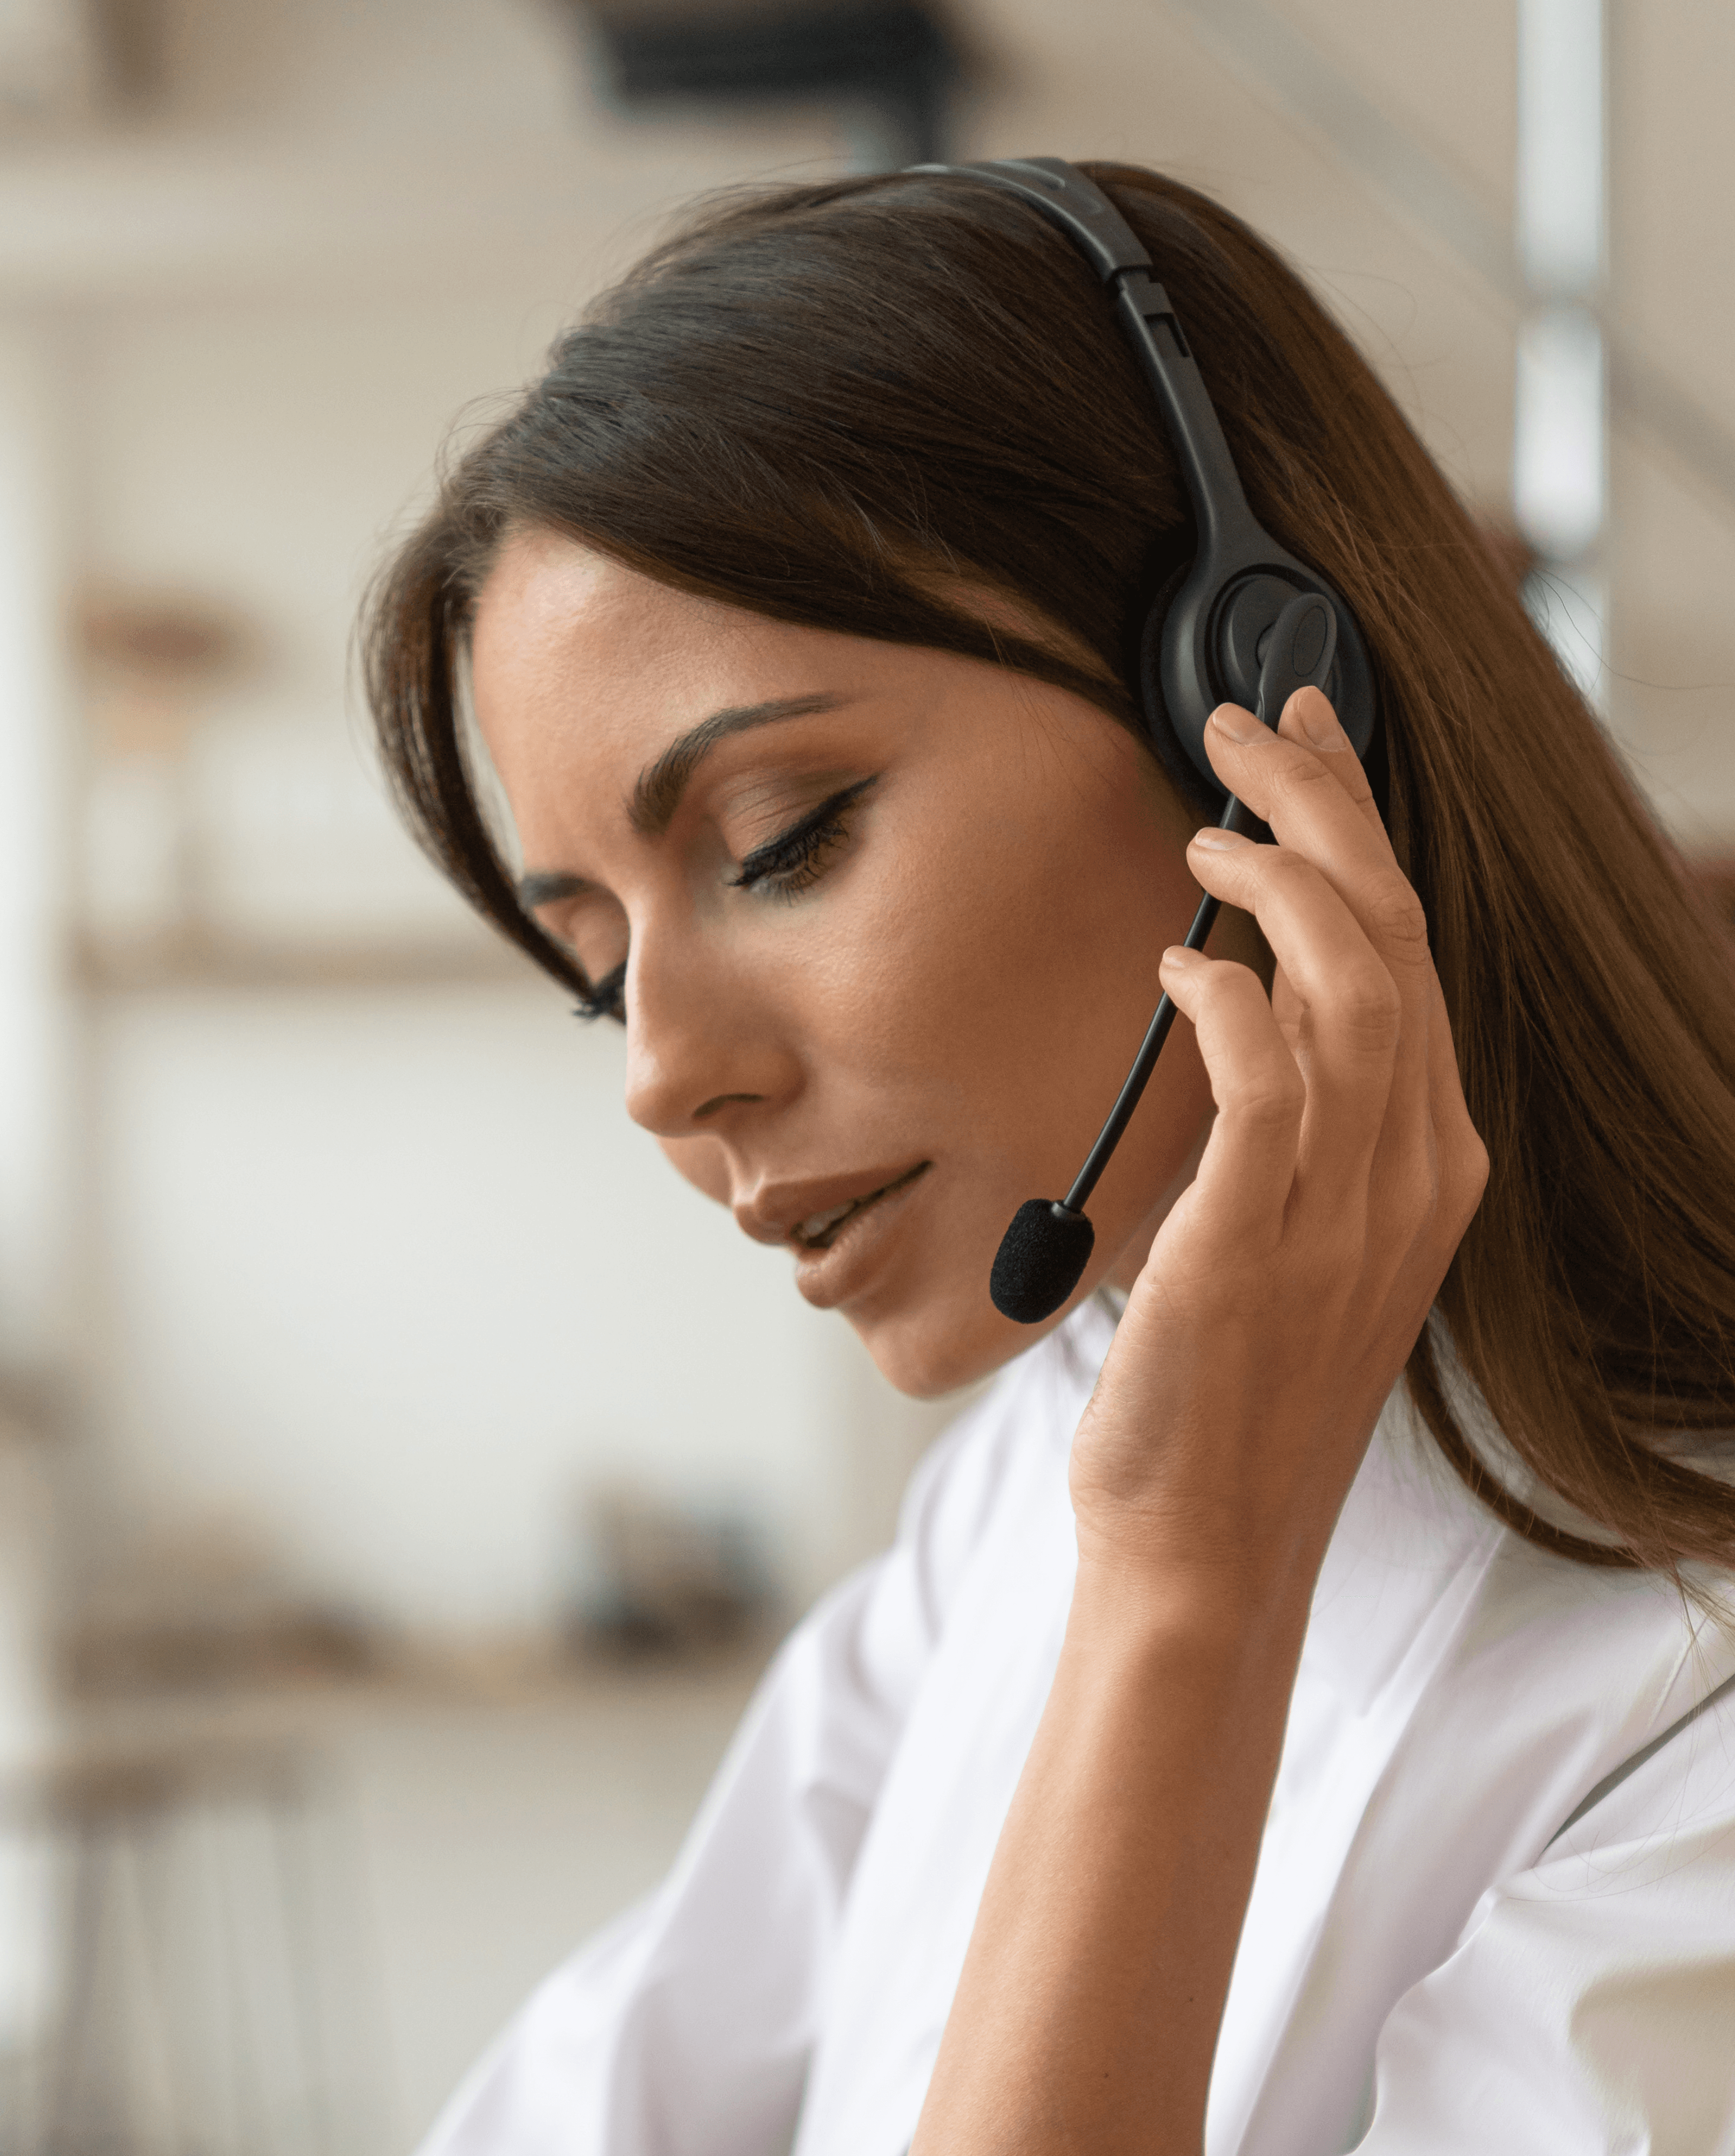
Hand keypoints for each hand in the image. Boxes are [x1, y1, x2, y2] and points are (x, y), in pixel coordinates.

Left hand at [1069, 686, 1487, 1611]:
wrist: (1210, 1537)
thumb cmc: (1231, 1383)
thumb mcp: (1296, 1235)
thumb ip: (1298, 1125)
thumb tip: (1246, 1005)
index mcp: (1429, 1163)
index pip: (1409, 953)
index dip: (1363, 830)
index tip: (1309, 744)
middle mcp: (1412, 1172)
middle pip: (1391, 939)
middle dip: (1327, 809)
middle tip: (1248, 726)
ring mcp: (1346, 1209)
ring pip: (1348, 987)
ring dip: (1277, 883)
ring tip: (1202, 833)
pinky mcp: (1257, 1240)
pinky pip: (1271, 1083)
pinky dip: (1233, 1000)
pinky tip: (1184, 962)